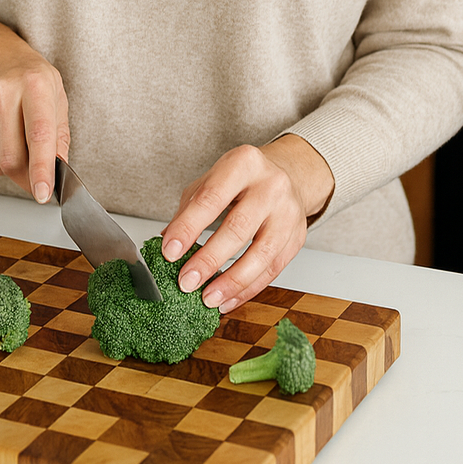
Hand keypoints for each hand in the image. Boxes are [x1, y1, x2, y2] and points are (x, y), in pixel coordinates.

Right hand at [0, 8, 68, 201]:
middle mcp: (5, 92)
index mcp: (36, 85)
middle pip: (10, 157)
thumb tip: (60, 170)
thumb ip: (59, 134)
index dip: (41, 170)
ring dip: (7, 165)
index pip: (39, 136)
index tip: (43, 194)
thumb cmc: (26, 72)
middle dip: (24, 177)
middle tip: (35, 177)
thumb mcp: (55, 93)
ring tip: (16, 141)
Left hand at [159, 135, 334, 312]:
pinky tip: (228, 299)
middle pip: (238, 228)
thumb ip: (189, 209)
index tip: (169, 252)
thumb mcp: (212, 181)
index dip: (188, 227)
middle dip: (209, 259)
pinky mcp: (297, 237)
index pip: (211, 198)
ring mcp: (288, 213)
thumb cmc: (242, 181)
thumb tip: (165, 242)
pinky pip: (273, 270)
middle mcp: (271, 186)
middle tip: (186, 281)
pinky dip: (248, 289)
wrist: (286, 176)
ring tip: (208, 298)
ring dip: (231, 281)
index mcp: (243, 164)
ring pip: (261, 254)